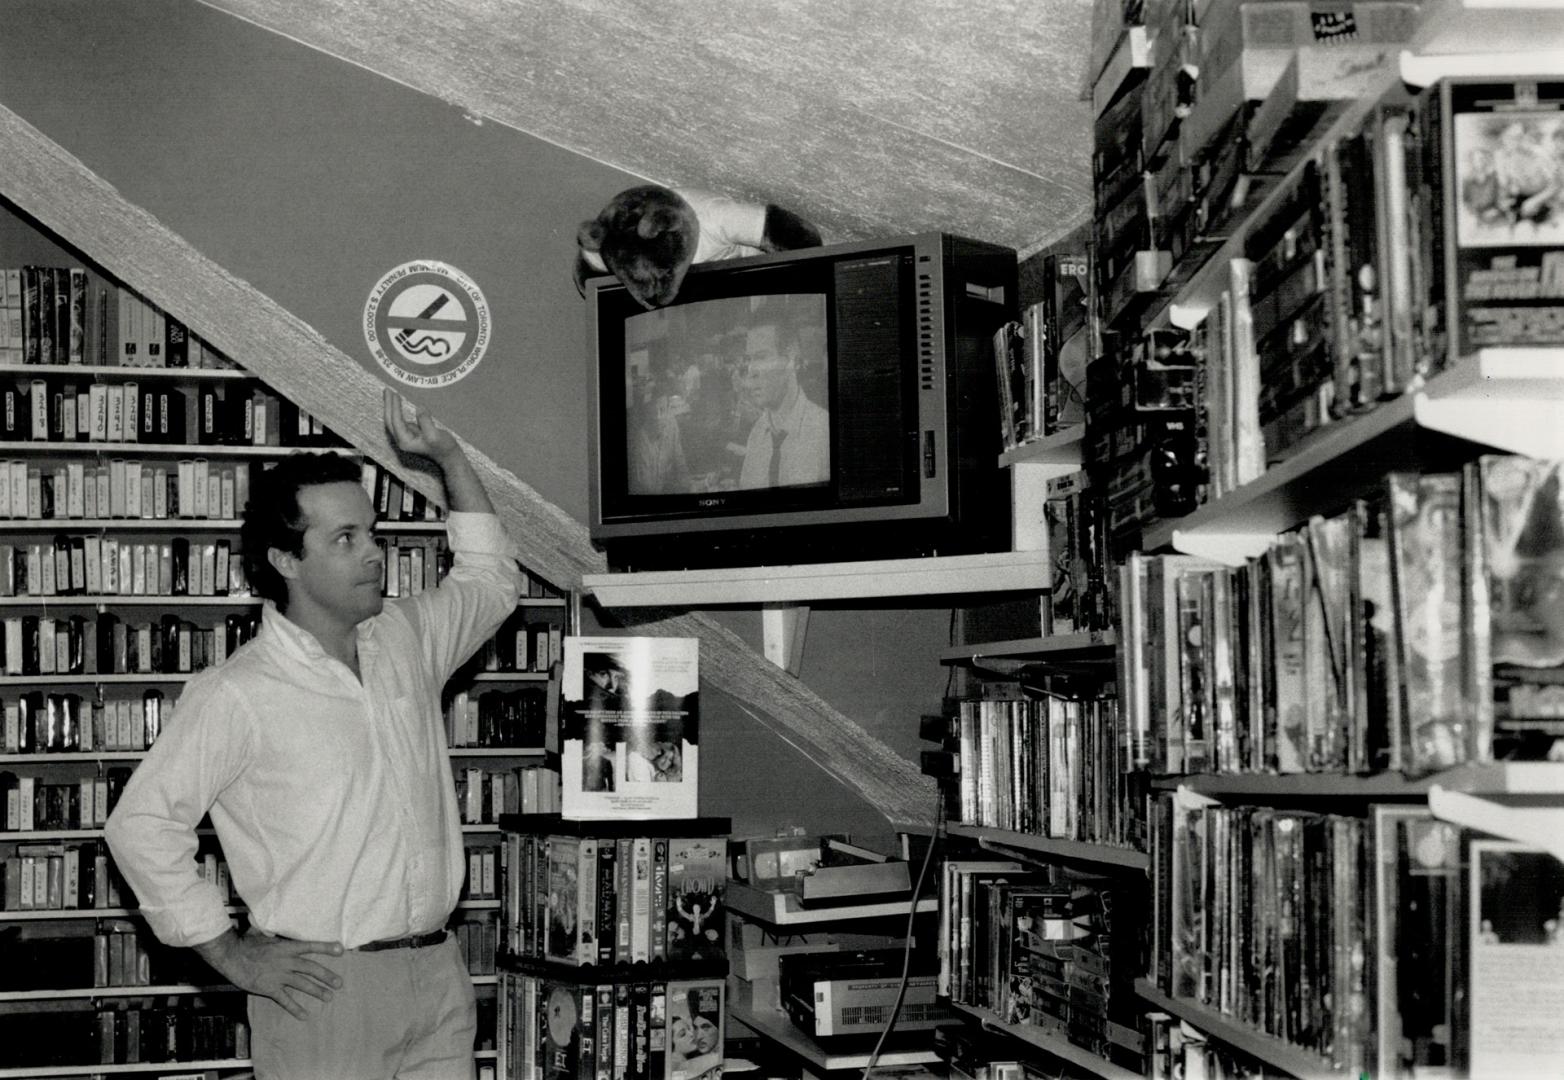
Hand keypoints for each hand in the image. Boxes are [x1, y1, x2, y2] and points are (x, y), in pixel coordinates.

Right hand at [196, 929, 343, 1018]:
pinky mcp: (269, 988)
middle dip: (326, 976)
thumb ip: (277, 930)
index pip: (310, 946)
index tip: (341, 950)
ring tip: (329, 997)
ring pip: (302, 984)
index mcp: (286, 947)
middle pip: (311, 969)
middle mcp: (286, 962)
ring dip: (317, 991)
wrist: (230, 956)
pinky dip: (295, 1008)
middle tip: (339, 983)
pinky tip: (305, 1015)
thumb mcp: (264, 932)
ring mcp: (278, 976)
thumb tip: (281, 920)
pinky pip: (285, 1000)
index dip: (326, 948)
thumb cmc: (246, 942)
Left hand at [384, 388, 459, 466]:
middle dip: (388, 405)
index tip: (395, 394)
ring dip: (390, 406)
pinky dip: (397, 410)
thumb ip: (425, 421)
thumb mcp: (435, 435)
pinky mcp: (411, 433)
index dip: (395, 407)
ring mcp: (406, 436)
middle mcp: (402, 440)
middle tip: (387, 390)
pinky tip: (397, 403)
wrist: (450, 458)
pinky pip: (400, 420)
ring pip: (393, 420)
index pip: (396, 421)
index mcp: (406, 441)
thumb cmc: (443, 449)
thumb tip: (419, 407)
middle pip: (390, 421)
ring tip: (389, 393)